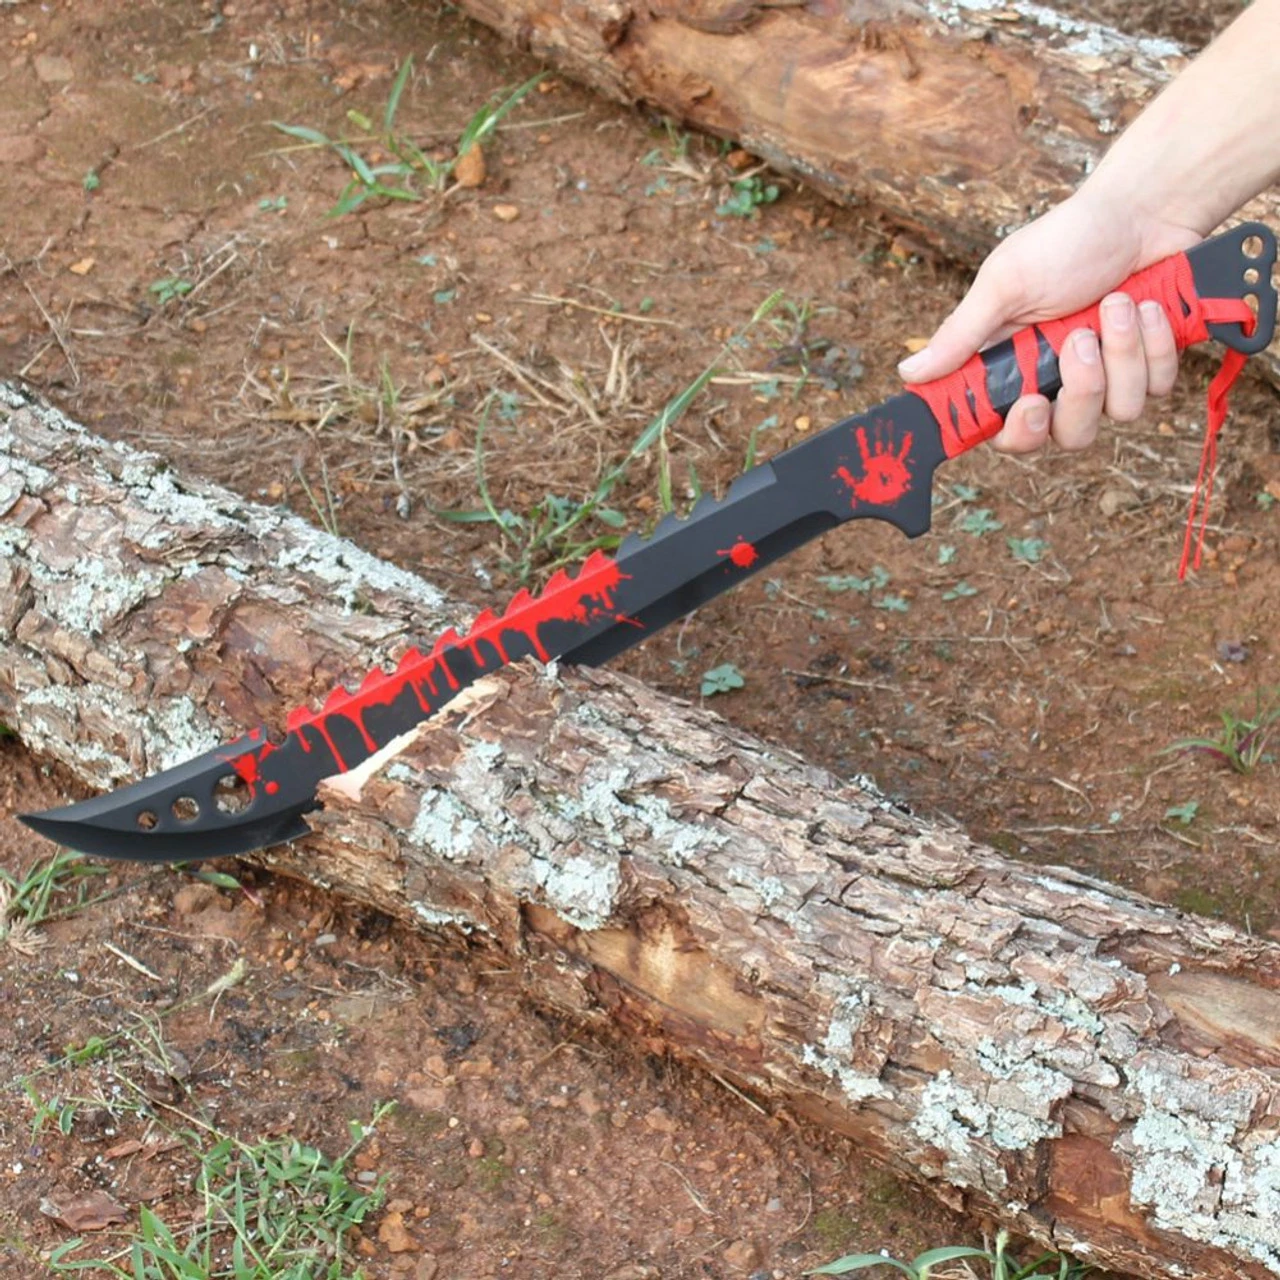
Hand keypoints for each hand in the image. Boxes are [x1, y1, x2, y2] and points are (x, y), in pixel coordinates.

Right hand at [897, 191, 1202, 452]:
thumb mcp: (1005, 285)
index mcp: (1014, 371)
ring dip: (1123, 352)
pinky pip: (1157, 387)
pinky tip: (1146, 306)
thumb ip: (961, 335)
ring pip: (1120, 412)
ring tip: (1117, 303)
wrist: (1142, 211)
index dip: (1019, 432)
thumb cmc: (1066, 241)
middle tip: (1079, 338)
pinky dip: (1155, 341)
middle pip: (1070, 434)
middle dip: (1082, 388)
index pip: (1006, 433)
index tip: (1030, 402)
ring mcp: (1109, 380)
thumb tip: (908, 374)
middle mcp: (1059, 384)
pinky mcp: (1150, 369)